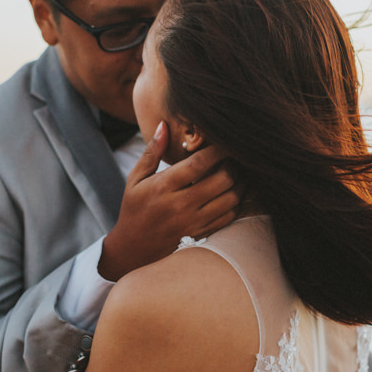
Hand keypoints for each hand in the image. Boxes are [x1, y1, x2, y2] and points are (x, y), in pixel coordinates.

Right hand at [98, 122, 239, 281]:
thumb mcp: (136, 178)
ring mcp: (192, 222)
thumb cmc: (134, 207)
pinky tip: (231, 193)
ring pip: (230, 199)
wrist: (133, 247)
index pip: (198, 164)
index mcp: (163, 187)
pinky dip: (235, 203)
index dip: (216, 150)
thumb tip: (163, 125)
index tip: (224, 142)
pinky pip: (228, 217)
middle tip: (233, 158)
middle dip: (232, 166)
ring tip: (235, 174)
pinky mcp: (200, 233)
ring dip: (238, 184)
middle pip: (221, 180)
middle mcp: (180, 205)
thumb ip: (151, 152)